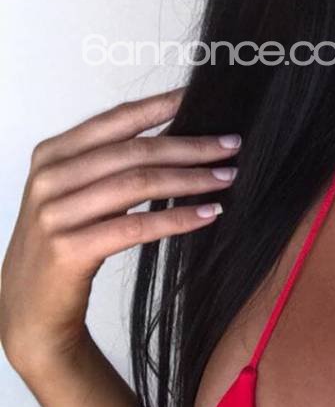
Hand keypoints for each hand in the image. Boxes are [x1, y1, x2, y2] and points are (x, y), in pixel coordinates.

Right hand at [0, 88, 241, 375]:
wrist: (30, 308)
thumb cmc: (64, 244)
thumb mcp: (75, 194)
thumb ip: (110, 163)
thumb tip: (175, 134)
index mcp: (51, 155)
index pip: (116, 120)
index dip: (161, 106)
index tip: (201, 98)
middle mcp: (49, 179)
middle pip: (135, 151)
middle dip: (190, 146)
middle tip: (232, 145)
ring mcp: (55, 214)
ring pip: (139, 184)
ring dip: (192, 179)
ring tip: (227, 177)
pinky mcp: (69, 249)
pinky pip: (137, 226)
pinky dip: (178, 218)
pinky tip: (208, 213)